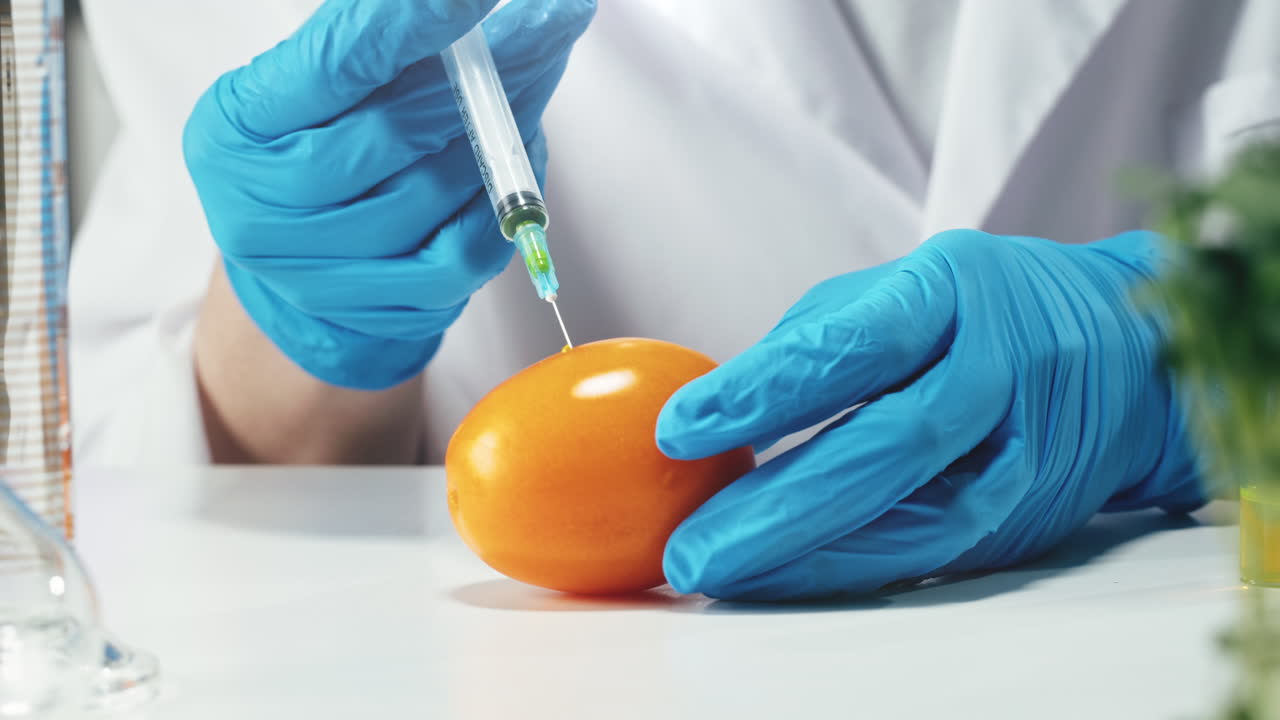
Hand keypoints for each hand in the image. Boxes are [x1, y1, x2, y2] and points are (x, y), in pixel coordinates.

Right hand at [184, 0, 594, 388]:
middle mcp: (264, 209)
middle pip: (396, 130)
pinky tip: (521, 153)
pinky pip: (468, 250)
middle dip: (489, 67)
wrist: (295, 268)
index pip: (335, 66)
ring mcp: (323, 272)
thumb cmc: (307, 149)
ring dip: (506, 126)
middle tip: (549, 19)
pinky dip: (508, 197)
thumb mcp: (305, 87)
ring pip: (438, 189)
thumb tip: (460, 6)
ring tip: (541, 70)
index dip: (409, 23)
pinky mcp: (385, 309)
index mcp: (236, 130)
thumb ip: (370, 42)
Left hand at [656, 230, 1205, 600]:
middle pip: (891, 447)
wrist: (1125, 354)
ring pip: (918, 520)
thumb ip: (811, 345)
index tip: (680, 430)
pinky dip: (851, 570)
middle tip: (693, 547)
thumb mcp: (899, 291)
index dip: (767, 389)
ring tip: (722, 574)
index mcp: (955, 291)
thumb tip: (712, 416)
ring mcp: (1021, 452)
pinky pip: (930, 552)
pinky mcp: (1022, 513)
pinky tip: (784, 577)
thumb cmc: (977, 311)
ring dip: (810, 558)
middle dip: (782, 506)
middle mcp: (997, 370)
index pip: (858, 345)